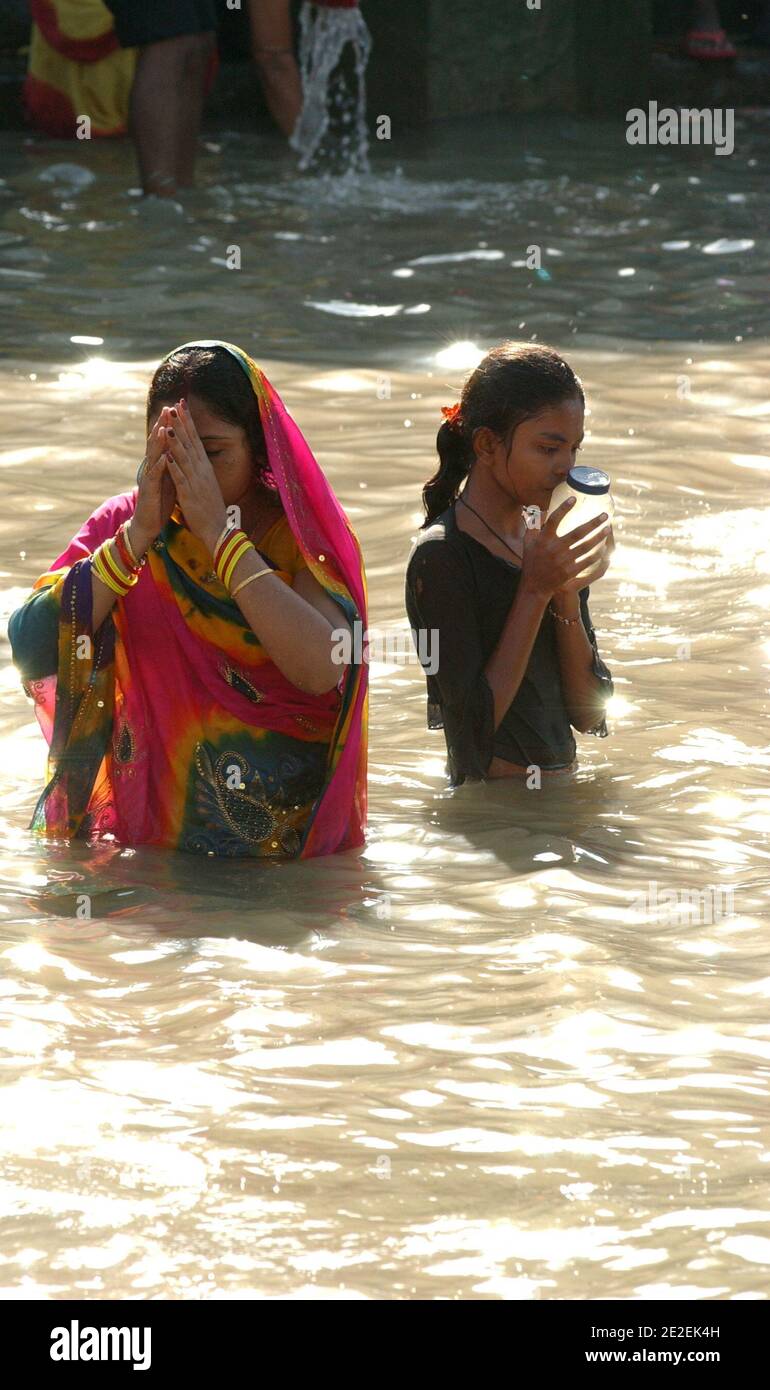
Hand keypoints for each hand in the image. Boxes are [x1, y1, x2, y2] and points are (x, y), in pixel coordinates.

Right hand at [130, 413, 176, 554]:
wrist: (149, 524)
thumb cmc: (160, 501)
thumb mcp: (169, 479)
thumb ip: (173, 464)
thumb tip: (180, 449)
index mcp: (160, 464)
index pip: (165, 441)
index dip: (171, 425)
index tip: (178, 410)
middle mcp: (152, 467)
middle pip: (157, 442)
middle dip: (162, 425)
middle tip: (168, 409)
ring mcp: (149, 478)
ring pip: (153, 456)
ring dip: (158, 441)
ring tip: (164, 426)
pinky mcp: (149, 490)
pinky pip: (154, 476)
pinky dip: (159, 466)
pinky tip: (164, 457)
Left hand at [159, 399, 226, 549]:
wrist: (217, 529)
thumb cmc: (210, 508)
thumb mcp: (206, 483)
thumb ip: (199, 469)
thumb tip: (195, 456)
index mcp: (204, 467)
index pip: (195, 439)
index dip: (188, 422)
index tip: (182, 405)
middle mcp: (201, 470)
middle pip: (190, 443)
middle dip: (182, 424)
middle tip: (175, 405)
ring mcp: (196, 481)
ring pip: (185, 457)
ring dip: (177, 441)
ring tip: (169, 425)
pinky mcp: (189, 494)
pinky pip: (180, 478)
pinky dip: (173, 466)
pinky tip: (167, 456)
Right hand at [520, 497, 612, 599]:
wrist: (535, 586)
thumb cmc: (532, 561)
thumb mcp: (528, 542)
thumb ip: (533, 525)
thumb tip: (538, 509)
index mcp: (543, 540)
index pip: (553, 520)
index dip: (563, 509)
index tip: (574, 499)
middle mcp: (554, 549)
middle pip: (577, 533)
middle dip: (593, 523)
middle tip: (605, 515)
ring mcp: (563, 561)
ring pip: (586, 546)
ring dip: (599, 537)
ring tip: (608, 528)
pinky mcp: (570, 571)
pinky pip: (587, 561)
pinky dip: (597, 554)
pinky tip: (604, 548)